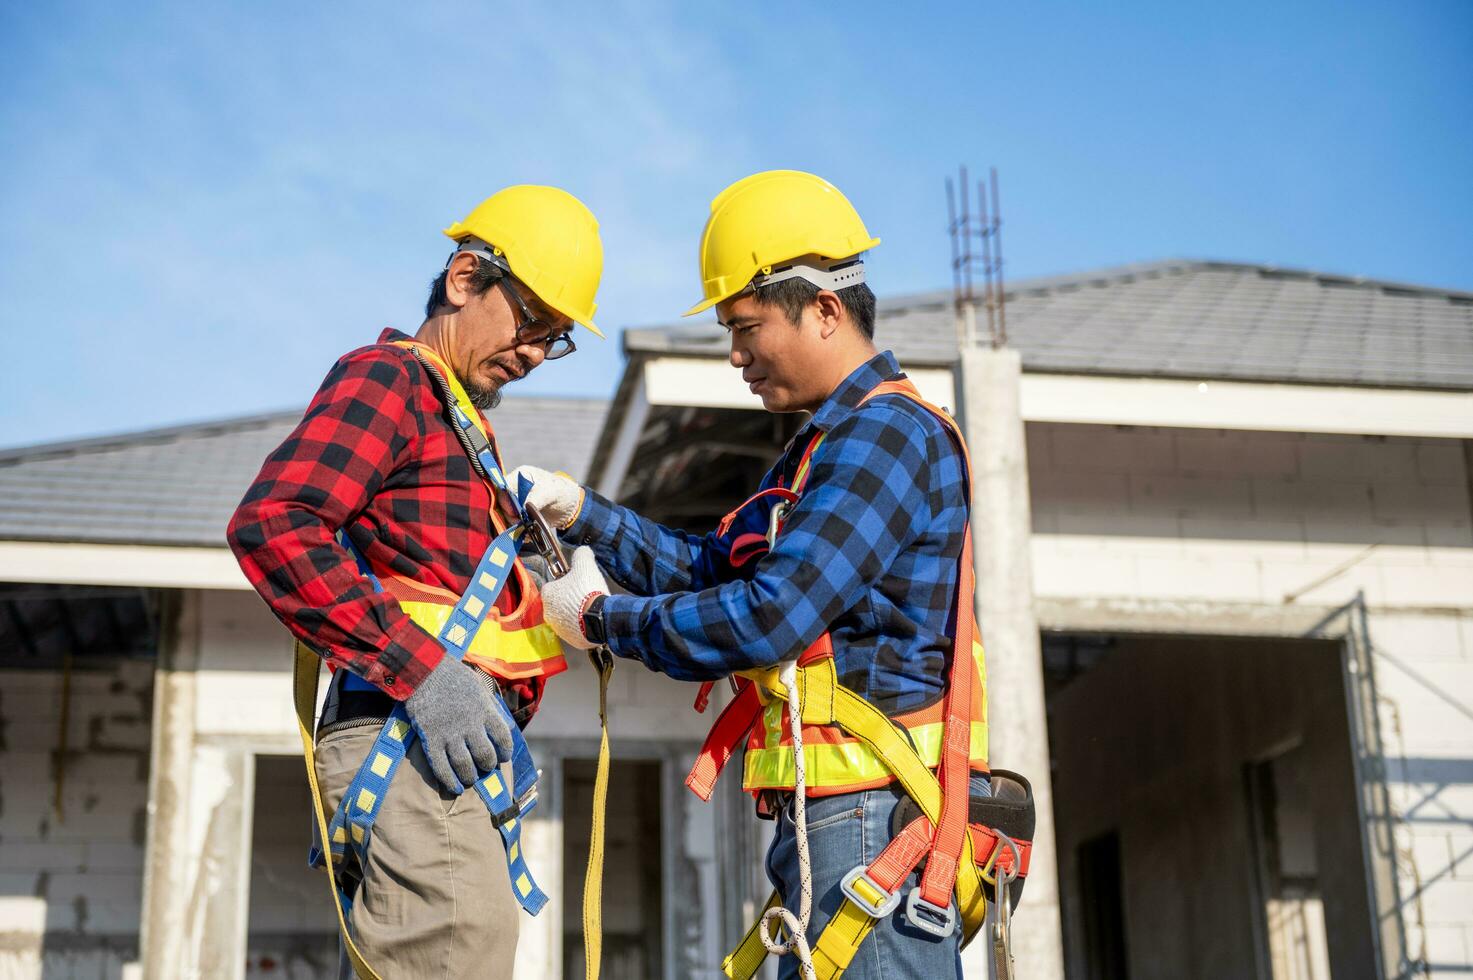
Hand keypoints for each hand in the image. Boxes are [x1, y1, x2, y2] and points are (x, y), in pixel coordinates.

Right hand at [403, 658, 515, 793]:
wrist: (425, 672)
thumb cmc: (455, 677)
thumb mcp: (480, 688)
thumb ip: (492, 708)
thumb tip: (505, 727)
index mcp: (485, 711)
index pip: (503, 738)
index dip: (505, 751)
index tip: (503, 756)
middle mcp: (470, 725)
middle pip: (485, 755)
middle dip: (488, 766)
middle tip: (485, 767)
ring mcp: (450, 734)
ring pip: (464, 765)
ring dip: (470, 776)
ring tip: (471, 779)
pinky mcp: (431, 740)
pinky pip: (440, 766)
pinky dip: (449, 780)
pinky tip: (455, 788)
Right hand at [510, 465, 584, 529]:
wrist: (570, 506)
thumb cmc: (562, 492)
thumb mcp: (551, 492)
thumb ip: (537, 498)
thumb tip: (523, 508)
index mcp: (521, 476)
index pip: (503, 487)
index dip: (505, 500)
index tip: (514, 512)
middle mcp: (515, 488)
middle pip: (502, 503)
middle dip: (510, 515)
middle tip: (521, 523)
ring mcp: (516, 503)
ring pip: (505, 515)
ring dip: (514, 525)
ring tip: (527, 529)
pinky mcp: (519, 515)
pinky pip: (512, 524)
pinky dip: (519, 531)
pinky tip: (528, 534)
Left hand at [539, 545, 609, 650]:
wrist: (599, 618)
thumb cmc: (588, 591)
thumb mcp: (585, 565)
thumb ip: (581, 554)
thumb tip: (583, 550)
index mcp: (548, 594)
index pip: (552, 586)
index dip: (564, 583)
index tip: (575, 582)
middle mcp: (549, 613)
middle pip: (558, 603)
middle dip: (569, 600)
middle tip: (585, 595)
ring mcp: (559, 628)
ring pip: (566, 618)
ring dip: (575, 614)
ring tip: (590, 608)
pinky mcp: (571, 640)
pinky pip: (575, 631)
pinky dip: (582, 627)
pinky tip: (592, 620)